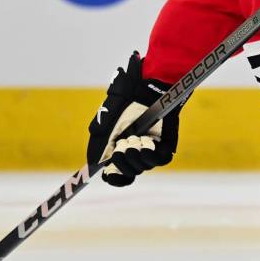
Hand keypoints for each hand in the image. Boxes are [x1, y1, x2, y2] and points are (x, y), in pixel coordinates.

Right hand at [86, 52, 180, 186]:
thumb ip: (99, 133)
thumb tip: (93, 161)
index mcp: (120, 144)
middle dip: (123, 164)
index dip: (114, 177)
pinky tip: (145, 144)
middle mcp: (135, 148)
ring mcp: (151, 146)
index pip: (116, 171)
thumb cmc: (129, 94)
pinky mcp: (166, 143)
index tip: (109, 174)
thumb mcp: (108, 112)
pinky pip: (160, 159)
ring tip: (132, 141)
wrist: (150, 83)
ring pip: (143, 167)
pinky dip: (151, 156)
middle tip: (120, 148)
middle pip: (129, 172)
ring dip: (135, 158)